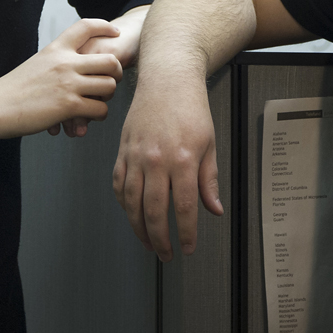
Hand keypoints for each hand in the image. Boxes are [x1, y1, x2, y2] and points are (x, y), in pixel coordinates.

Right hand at [0, 18, 122, 139]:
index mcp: (55, 49)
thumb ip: (55, 64)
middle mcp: (65, 62)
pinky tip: (88, 117)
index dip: (105, 26)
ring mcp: (68, 83)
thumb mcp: (35, 65)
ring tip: (97, 103)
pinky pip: (100, 110)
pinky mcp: (68, 106)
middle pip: (110, 60)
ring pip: (109, 86)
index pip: (86, 26)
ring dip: (107, 97)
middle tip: (109, 82)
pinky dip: (98, 115)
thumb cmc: (10, 90)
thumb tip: (70, 69)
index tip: (116, 32)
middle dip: (115, 73)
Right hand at [111, 66, 222, 259]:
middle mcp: (156, 160)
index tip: (188, 247)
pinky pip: (118, 184)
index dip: (186, 234)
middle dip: (160, 240)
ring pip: (132, 203)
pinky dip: (123, 204)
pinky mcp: (123, 151)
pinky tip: (130, 213)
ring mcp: (136, 156)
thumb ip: (209, 180)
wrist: (167, 78)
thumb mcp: (209, 143)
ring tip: (148, 242)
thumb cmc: (190, 106)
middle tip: (166, 254)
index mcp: (183, 160)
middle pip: (154, 212)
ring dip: (139, 228)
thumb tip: (214, 208)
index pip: (184, 208)